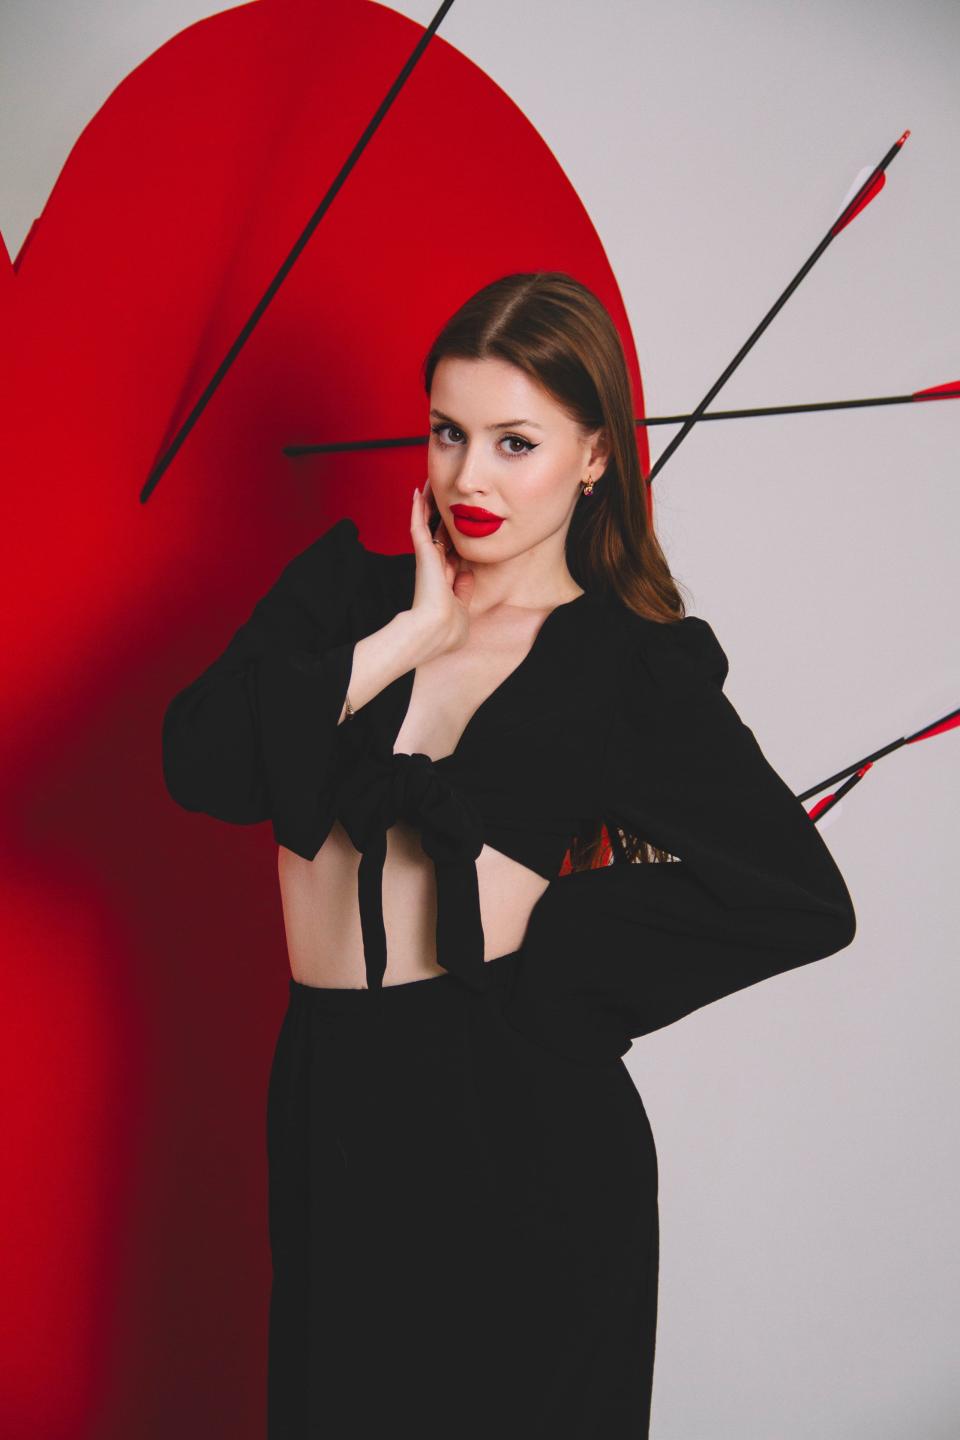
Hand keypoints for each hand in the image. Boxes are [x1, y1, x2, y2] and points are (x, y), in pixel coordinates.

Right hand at [409, 476, 474, 655]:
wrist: (438, 629)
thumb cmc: (450, 627)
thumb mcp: (462, 606)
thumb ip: (463, 590)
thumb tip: (468, 575)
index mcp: (443, 578)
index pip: (448, 552)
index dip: (452, 537)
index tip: (456, 524)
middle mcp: (433, 566)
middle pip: (437, 533)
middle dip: (439, 516)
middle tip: (441, 495)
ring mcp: (426, 558)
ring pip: (425, 524)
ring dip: (427, 505)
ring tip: (428, 485)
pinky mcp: (422, 552)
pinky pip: (418, 524)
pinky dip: (417, 509)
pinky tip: (418, 492)